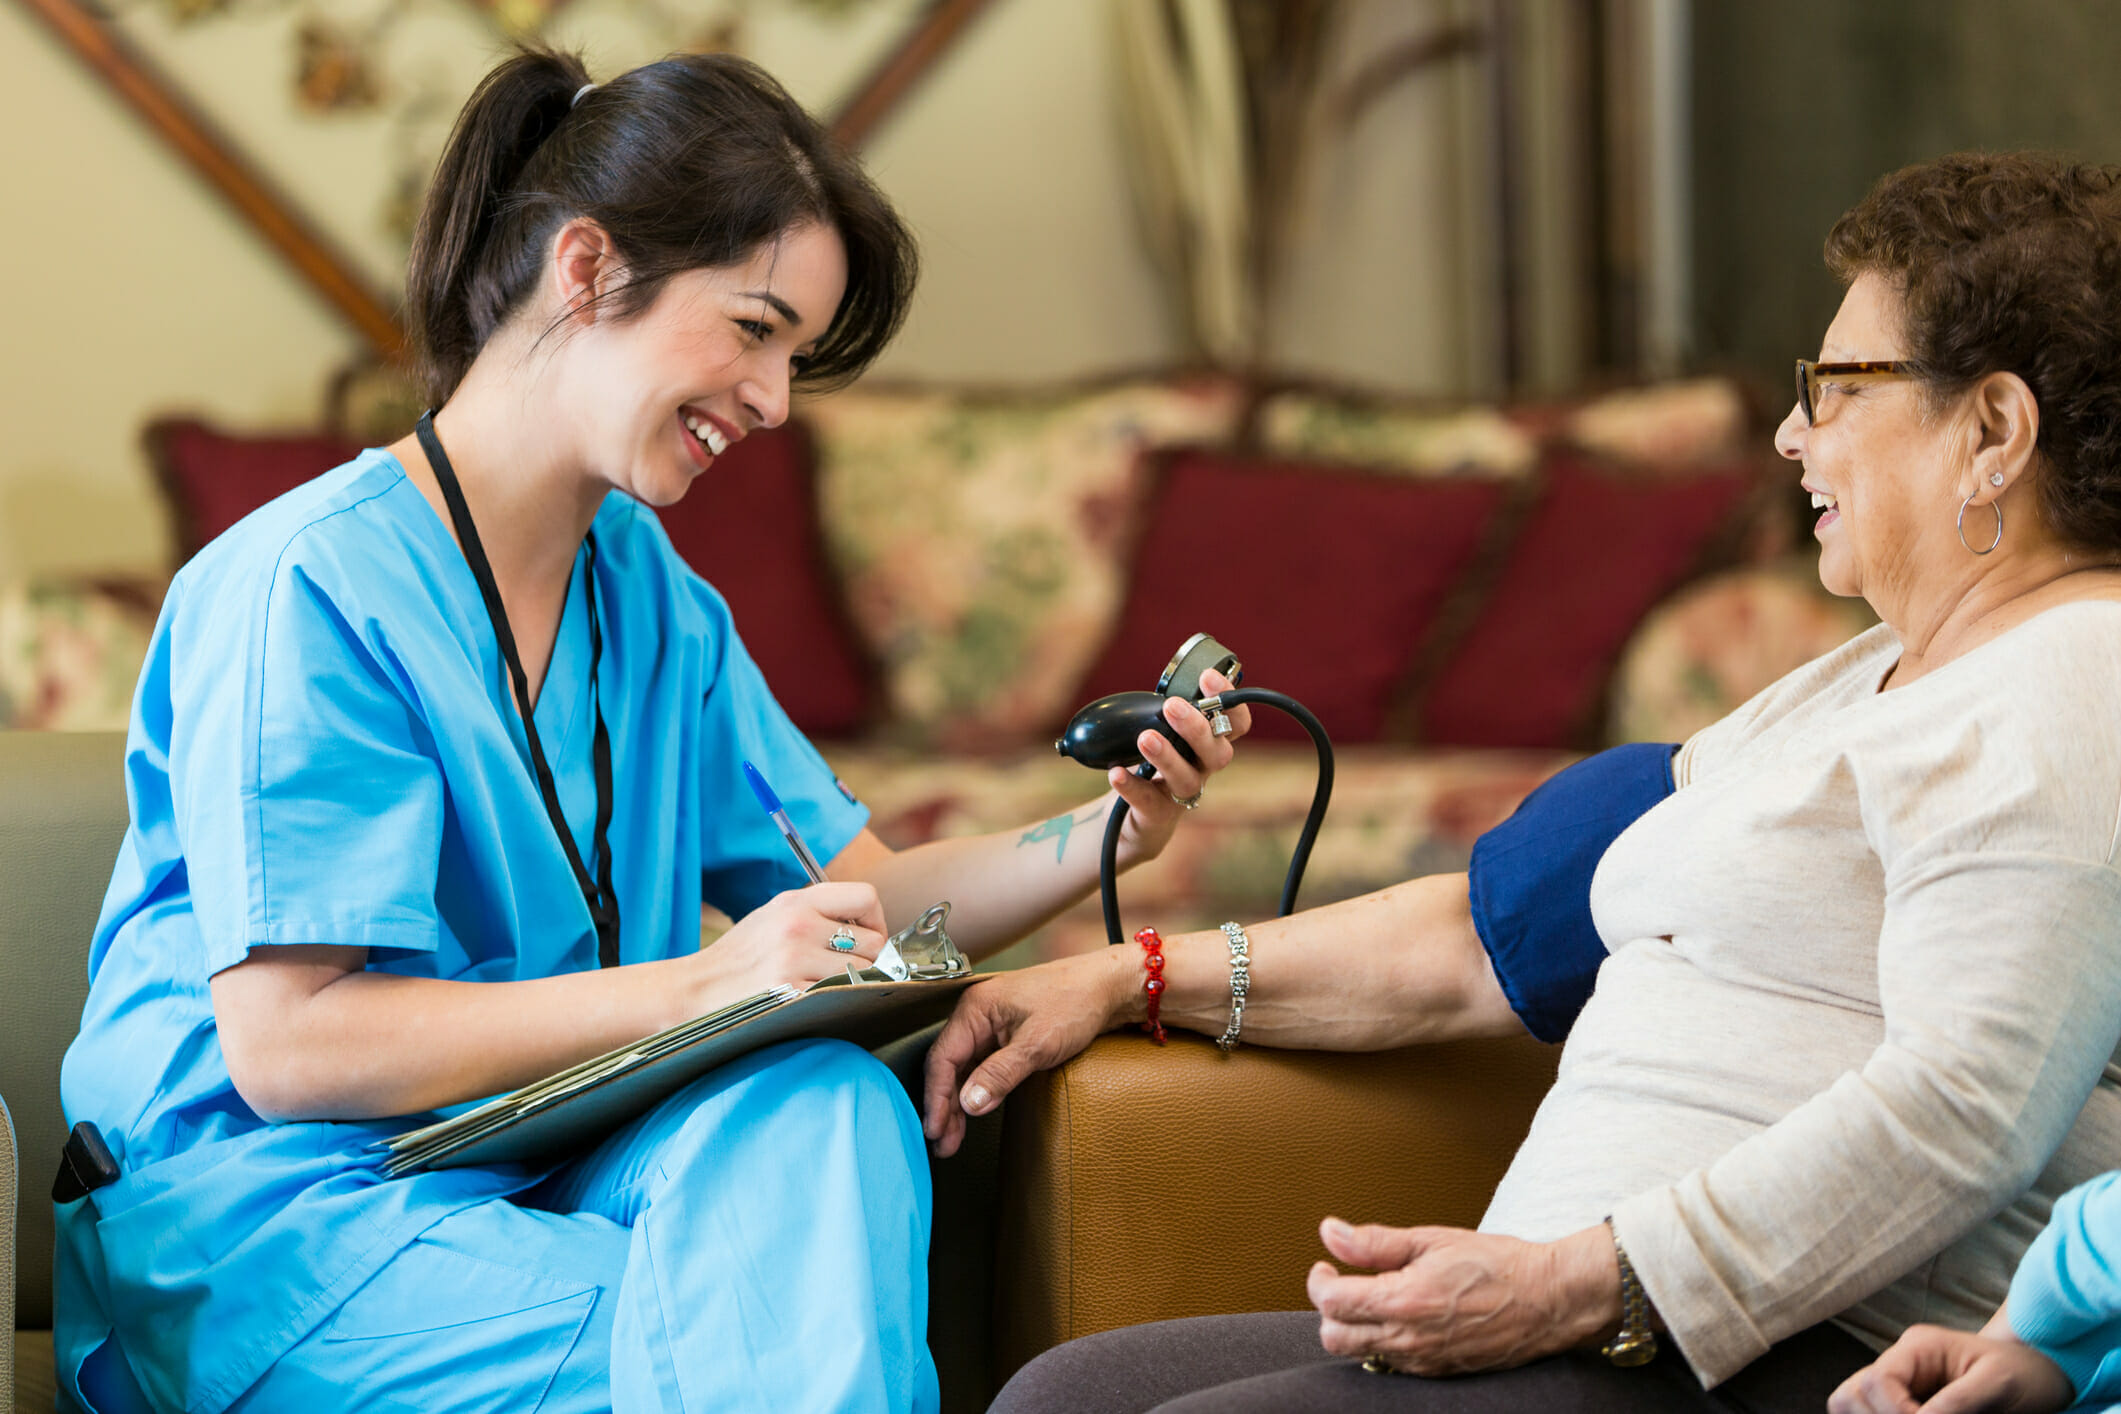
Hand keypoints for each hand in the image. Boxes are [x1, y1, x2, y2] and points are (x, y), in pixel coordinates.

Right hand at [693, 881, 887, 1000]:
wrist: (696, 989)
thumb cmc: (741, 956)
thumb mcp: (774, 916)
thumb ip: (818, 912)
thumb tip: (870, 927)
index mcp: (796, 902)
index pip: (865, 897)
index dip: (876, 920)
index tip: (866, 938)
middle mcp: (798, 926)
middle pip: (872, 942)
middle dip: (867, 959)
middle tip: (846, 968)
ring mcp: (795, 960)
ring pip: (862, 973)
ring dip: (852, 983)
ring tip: (825, 984)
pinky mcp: (791, 993)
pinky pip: (839, 995)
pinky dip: (834, 1000)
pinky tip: (812, 999)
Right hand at [921, 948, 1134, 1156]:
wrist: (1107, 987)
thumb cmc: (1076, 1001)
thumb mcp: (1038, 1043)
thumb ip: (1000, 1074)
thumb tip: (970, 1104)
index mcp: (976, 1009)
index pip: (943, 1059)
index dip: (936, 1098)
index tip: (935, 1129)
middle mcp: (977, 1015)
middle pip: (949, 1066)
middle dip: (944, 1106)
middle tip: (943, 1143)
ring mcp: (990, 1025)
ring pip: (963, 1069)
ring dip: (958, 1103)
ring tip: (953, 1137)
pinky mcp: (1005, 1035)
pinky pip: (980, 1066)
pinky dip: (975, 1090)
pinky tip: (974, 1111)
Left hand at [1112, 668, 1250, 862]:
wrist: (1133, 817)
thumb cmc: (1152, 764)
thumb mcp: (1164, 732)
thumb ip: (1169, 712)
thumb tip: (1164, 679)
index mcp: (1209, 745)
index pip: (1236, 725)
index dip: (1231, 703)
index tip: (1207, 677)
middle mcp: (1203, 770)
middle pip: (1218, 753)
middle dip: (1197, 728)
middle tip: (1172, 705)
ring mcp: (1181, 795)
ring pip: (1186, 779)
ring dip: (1168, 756)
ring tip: (1145, 738)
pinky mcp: (1157, 814)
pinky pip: (1148, 802)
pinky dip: (1132, 786)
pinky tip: (1116, 773)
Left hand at [1306, 1220, 1619, 1375]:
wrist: (1548, 1300)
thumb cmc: (1498, 1265)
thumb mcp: (1432, 1239)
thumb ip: (1375, 1242)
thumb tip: (1331, 1233)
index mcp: (1405, 1300)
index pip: (1332, 1303)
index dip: (1319, 1282)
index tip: (1326, 1266)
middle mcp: (1410, 1338)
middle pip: (1335, 1337)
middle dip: (1329, 1308)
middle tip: (1342, 1282)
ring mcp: (1423, 1360)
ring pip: (1360, 1354)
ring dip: (1354, 1326)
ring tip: (1373, 1296)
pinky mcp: (1437, 1371)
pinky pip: (1390, 1363)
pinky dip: (1382, 1341)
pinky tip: (1400, 1316)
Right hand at [1829, 1325, 2073, 1413]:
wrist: (2038, 1376)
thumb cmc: (2024, 1374)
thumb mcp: (1999, 1386)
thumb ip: (1959, 1403)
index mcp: (1918, 1348)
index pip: (1877, 1380)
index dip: (1895, 1412)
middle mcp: (1899, 1363)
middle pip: (1852, 1393)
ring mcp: (1898, 1383)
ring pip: (1848, 1403)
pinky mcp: (1902, 1403)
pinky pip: (1865, 1412)